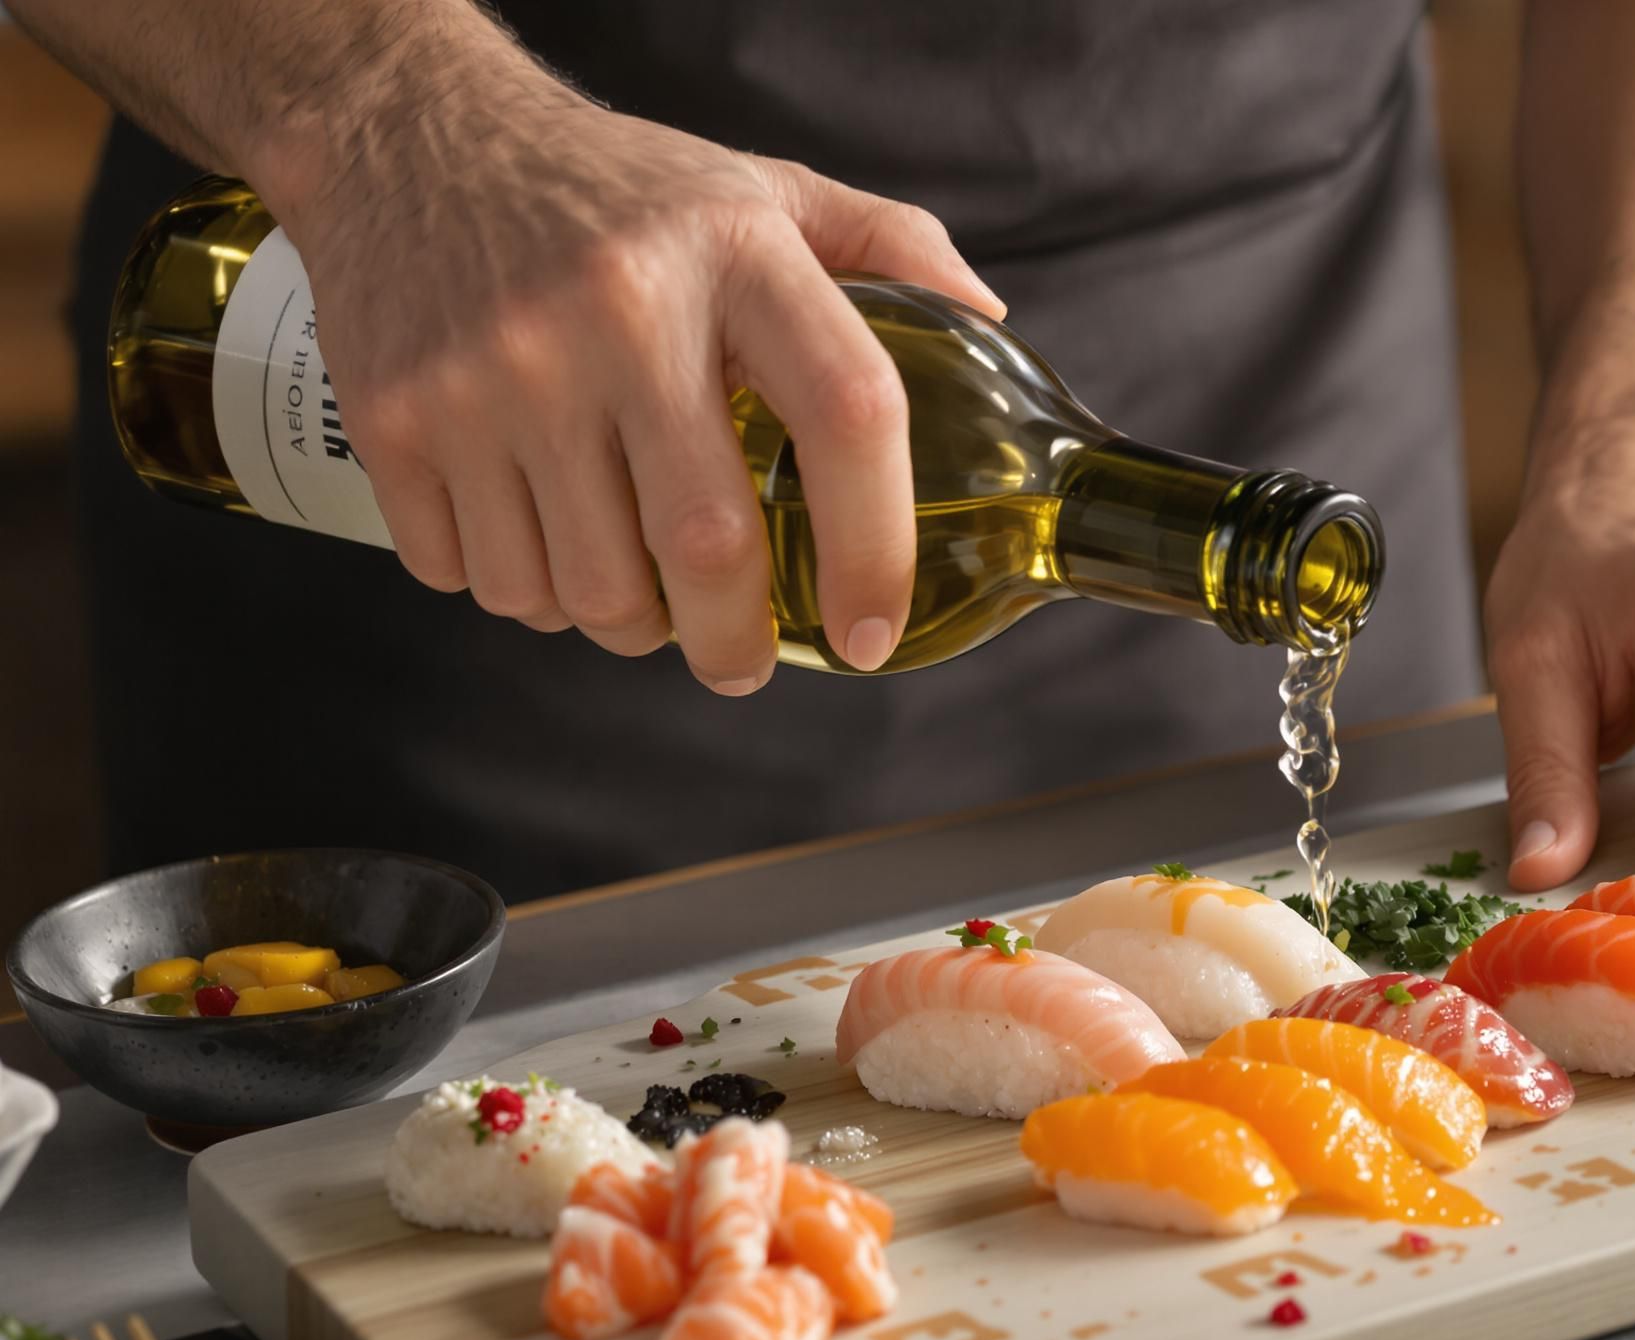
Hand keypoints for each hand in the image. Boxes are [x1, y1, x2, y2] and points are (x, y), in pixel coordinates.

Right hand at [278, 62, 1002, 691]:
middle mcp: (618, 314)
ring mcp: (496, 371)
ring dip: (625, 624)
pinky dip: (522, 593)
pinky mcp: (399, 417)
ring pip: (587, 591)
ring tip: (634, 584)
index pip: (847, 416)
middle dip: (735, 643)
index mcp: (735, 256)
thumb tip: (986, 322)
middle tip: (741, 660)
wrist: (413, 136)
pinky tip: (539, 537)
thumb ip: (887, 249)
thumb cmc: (616, 191)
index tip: (869, 632)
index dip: (874, 548)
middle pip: (706, 549)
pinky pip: (480, 579)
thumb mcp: (761, 190)